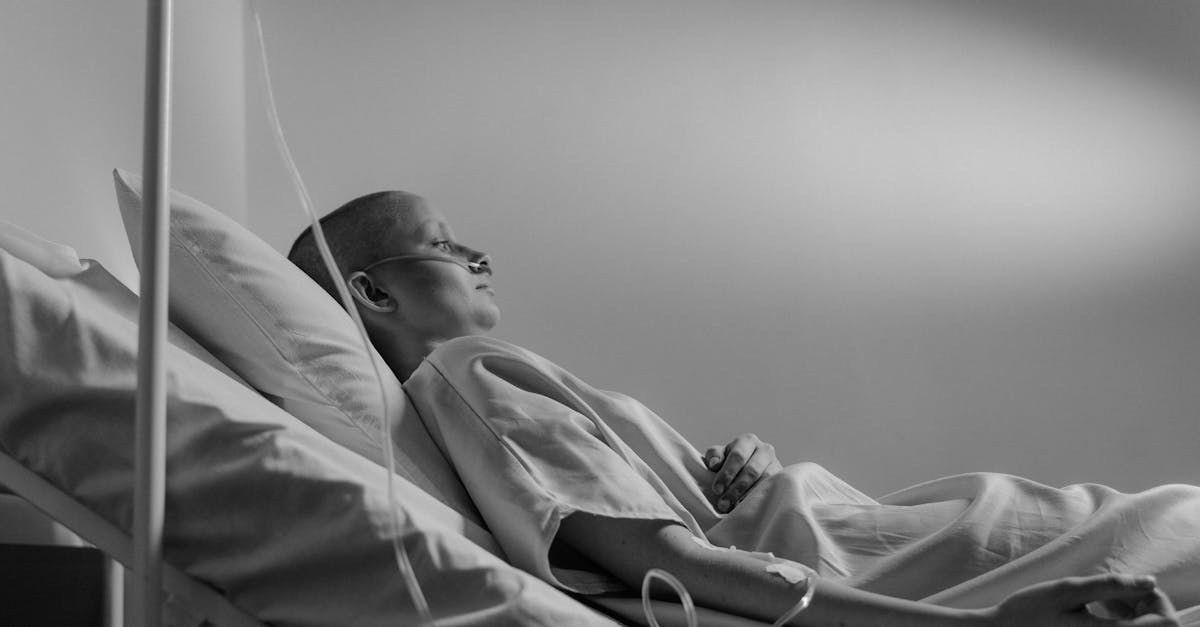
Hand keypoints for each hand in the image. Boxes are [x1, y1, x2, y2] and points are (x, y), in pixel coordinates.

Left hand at [703, 433, 781, 513]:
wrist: (750, 469)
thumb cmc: (731, 462)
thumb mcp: (721, 455)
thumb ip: (714, 456)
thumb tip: (714, 464)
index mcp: (748, 441)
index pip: (738, 456)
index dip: (727, 473)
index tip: (717, 490)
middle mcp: (765, 449)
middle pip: (751, 470)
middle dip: (736, 488)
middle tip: (723, 503)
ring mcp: (776, 464)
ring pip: (764, 481)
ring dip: (748, 496)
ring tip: (735, 507)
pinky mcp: (782, 478)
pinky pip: (773, 489)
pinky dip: (760, 498)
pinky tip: (750, 507)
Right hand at [984, 574, 1178, 626]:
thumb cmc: (1030, 611)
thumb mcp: (1068, 590)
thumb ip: (1110, 586)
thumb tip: (1148, 582)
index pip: (1164, 622)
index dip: (1154, 598)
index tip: (1133, 584)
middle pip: (1156, 626)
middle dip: (1143, 603)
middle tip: (1116, 589)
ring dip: (1132, 610)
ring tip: (1104, 597)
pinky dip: (1120, 619)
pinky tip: (1100, 608)